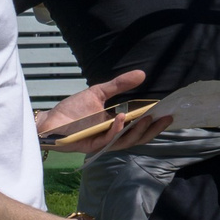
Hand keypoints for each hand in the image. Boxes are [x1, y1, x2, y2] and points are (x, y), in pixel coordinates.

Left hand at [38, 70, 173, 153]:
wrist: (51, 121)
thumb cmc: (73, 109)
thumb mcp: (99, 93)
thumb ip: (119, 85)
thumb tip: (142, 73)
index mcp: (117, 126)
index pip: (140, 127)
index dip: (155, 123)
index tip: (168, 113)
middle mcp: (113, 136)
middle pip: (139, 137)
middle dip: (154, 129)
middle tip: (166, 118)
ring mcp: (104, 142)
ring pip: (127, 140)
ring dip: (138, 130)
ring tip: (148, 118)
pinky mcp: (93, 145)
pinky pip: (109, 139)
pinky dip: (117, 129)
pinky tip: (122, 118)